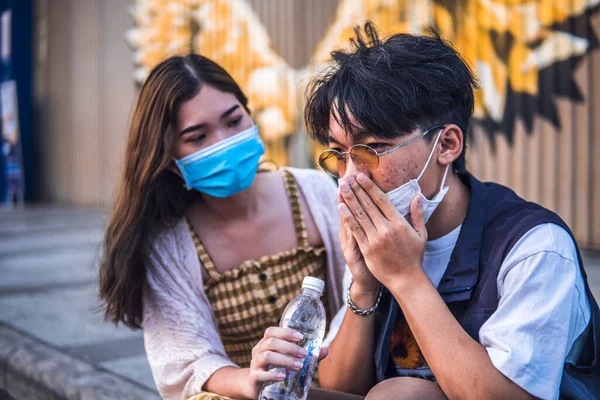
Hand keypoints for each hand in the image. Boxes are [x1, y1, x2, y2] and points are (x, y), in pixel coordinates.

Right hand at [241, 327, 328, 398]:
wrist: (255, 385)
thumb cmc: (275, 368)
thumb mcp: (287, 359)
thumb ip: (305, 355)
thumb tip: (325, 350)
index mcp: (266, 342)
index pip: (271, 331)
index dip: (285, 332)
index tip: (300, 337)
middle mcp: (258, 350)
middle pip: (271, 343)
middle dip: (289, 347)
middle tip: (304, 354)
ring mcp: (255, 364)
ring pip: (266, 356)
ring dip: (284, 360)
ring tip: (298, 366)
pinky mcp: (254, 377)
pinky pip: (260, 374)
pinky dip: (272, 375)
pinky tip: (283, 376)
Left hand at [337, 174, 427, 288]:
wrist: (406, 279)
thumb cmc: (414, 256)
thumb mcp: (421, 234)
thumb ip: (417, 214)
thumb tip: (417, 196)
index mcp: (399, 223)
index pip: (382, 200)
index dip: (370, 187)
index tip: (362, 177)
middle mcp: (386, 229)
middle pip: (368, 204)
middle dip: (356, 189)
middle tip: (347, 177)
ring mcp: (375, 239)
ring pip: (359, 215)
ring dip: (349, 199)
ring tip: (341, 187)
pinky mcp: (367, 249)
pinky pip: (355, 230)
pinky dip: (347, 217)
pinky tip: (341, 207)